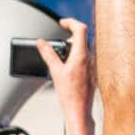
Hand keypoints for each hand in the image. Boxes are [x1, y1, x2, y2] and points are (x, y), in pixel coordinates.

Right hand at [38, 20, 95, 134]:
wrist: (79, 111)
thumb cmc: (70, 95)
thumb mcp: (55, 72)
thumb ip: (48, 54)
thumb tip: (41, 42)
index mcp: (82, 55)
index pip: (81, 29)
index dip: (70, 22)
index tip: (62, 23)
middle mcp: (90, 58)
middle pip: (83, 38)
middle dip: (69, 36)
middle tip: (58, 41)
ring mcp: (92, 65)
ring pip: (84, 48)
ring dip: (72, 47)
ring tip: (61, 56)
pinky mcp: (92, 72)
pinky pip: (85, 58)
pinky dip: (76, 56)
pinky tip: (67, 67)